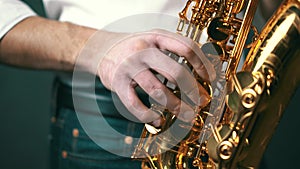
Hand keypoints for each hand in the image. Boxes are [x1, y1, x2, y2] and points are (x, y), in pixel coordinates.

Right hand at [78, 29, 214, 123]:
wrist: (102, 49)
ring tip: (186, 115)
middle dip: (193, 91)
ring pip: (157, 90)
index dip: (202, 64)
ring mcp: (129, 67)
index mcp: (156, 37)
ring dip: (176, 107)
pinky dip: (148, 116)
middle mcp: (143, 50)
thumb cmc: (135, 48)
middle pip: (175, 72)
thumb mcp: (154, 39)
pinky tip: (158, 120)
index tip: (210, 79)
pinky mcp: (118, 83)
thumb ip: (174, 49)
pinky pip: (135, 104)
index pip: (186, 48)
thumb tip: (201, 71)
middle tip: (202, 101)